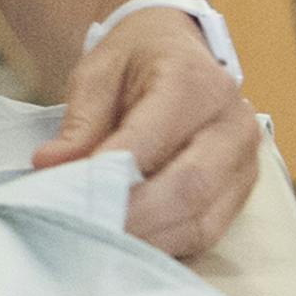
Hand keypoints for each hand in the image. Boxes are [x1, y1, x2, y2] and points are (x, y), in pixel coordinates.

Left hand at [34, 7, 259, 257]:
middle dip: (133, 215)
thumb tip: (50, 165)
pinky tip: (127, 244)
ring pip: (202, 220)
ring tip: (98, 242)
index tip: (74, 192)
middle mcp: (233, 125)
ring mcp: (245, 164)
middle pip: (190, 186)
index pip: (156, 137)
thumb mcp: (97, 72)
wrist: (177, 50)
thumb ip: (79, 121)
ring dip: (148, 238)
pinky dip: (164, 244)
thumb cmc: (135, 60)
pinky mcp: (241, 194)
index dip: (115, 170)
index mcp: (196, 82)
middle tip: (83, 228)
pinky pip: (206, 232)